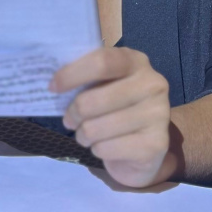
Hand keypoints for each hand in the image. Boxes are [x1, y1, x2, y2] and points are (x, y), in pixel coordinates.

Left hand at [53, 47, 172, 187]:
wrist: (145, 147)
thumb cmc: (116, 108)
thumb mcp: (104, 85)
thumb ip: (85, 77)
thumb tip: (53, 81)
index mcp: (136, 62)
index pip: (102, 62)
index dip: (72, 74)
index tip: (53, 87)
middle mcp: (153, 84)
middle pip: (92, 100)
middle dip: (73, 114)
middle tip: (70, 120)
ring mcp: (158, 114)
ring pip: (95, 128)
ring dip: (83, 135)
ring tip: (88, 134)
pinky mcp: (156, 144)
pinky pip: (106, 149)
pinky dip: (97, 150)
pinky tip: (106, 146)